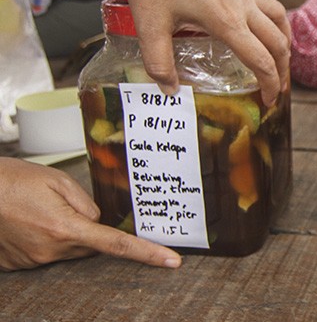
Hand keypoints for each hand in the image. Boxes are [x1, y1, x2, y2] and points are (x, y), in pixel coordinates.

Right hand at [0, 158, 180, 270]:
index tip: (172, 260)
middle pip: (90, 244)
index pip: (118, 245)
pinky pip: (45, 252)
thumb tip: (99, 220)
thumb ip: (88, 203)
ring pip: (68, 248)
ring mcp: (35, 260)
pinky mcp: (19, 264)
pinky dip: (43, 237)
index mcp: (67, 228)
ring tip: (38, 209)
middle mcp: (52, 249)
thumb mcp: (58, 180)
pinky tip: (27, 220)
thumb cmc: (12, 180)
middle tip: (61, 205)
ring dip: (63, 230)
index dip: (148, 253)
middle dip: (85, 227)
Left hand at [88, 0, 290, 105]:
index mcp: (226, 21)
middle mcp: (243, 5)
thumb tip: (169, 90)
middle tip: (277, 88)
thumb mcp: (149, 23)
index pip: (261, 60)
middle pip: (278, 42)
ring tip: (281, 57)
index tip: (269, 101)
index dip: (269, 84)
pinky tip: (262, 19)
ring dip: (284, 40)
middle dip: (283, 69)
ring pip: (280, 17)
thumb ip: (158, 62)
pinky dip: (271, 13)